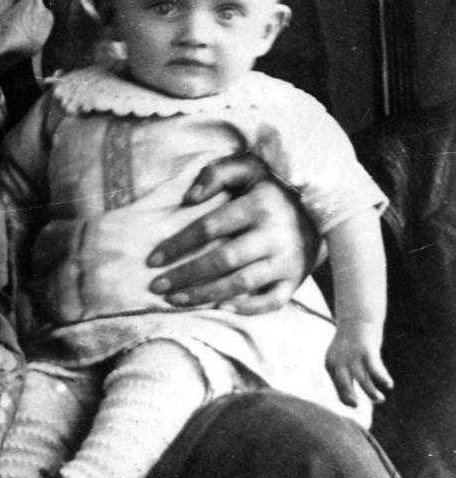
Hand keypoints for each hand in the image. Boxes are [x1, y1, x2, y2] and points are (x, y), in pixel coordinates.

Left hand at [147, 153, 318, 313]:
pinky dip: (245, 309)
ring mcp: (287, 260)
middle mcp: (274, 234)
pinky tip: (217, 309)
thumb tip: (188, 198)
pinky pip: (270, 302)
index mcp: (259, 204)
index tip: (152, 260)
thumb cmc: (271, 188)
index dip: (178, 244)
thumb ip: (215, 174)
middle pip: (222, 260)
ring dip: (205, 295)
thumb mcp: (247, 168)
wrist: (325, 208)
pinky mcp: (296, 280)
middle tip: (157, 287)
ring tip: (175, 300)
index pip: (209, 227)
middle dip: (186, 275)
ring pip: (241, 284)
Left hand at [326, 321, 392, 407]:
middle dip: (349, 397)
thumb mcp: (342, 359)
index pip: (336, 385)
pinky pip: (375, 369)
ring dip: (371, 392)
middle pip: (343, 383)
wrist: (357, 318)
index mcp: (330, 363)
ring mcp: (353, 355)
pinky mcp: (367, 350)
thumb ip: (344, 378)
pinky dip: (382, 378)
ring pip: (362, 379)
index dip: (345, 396)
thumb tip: (350, 403)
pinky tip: (389, 384)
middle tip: (357, 406)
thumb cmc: (350, 344)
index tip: (353, 404)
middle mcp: (339, 359)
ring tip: (380, 399)